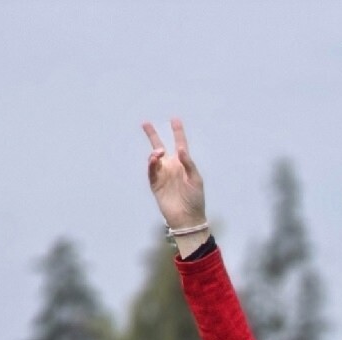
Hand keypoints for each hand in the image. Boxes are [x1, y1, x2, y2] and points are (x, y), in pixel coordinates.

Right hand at [141, 119, 209, 255]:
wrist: (187, 218)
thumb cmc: (195, 199)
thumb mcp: (196, 180)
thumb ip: (189, 164)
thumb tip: (181, 149)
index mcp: (183, 164)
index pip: (180, 144)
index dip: (177, 132)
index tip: (175, 119)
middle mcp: (171, 167)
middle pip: (160, 147)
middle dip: (153, 135)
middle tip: (145, 123)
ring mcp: (162, 175)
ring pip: (154, 159)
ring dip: (155, 153)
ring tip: (158, 152)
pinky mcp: (155, 184)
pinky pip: (151, 171)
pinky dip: (151, 164)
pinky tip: (154, 159)